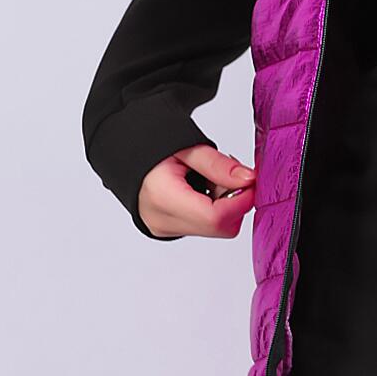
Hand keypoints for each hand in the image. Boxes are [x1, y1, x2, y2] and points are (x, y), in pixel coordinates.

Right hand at [138, 144, 255, 239]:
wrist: (125, 153)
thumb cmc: (152, 146)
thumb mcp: (188, 147)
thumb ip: (219, 165)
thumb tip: (249, 180)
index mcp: (162, 197)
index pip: (215, 218)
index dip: (241, 201)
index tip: (251, 180)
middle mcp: (162, 220)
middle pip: (220, 226)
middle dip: (234, 201)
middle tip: (225, 174)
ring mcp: (164, 228)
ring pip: (215, 228)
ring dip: (224, 204)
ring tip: (208, 178)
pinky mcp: (169, 229)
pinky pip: (204, 226)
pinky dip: (213, 208)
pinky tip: (202, 188)